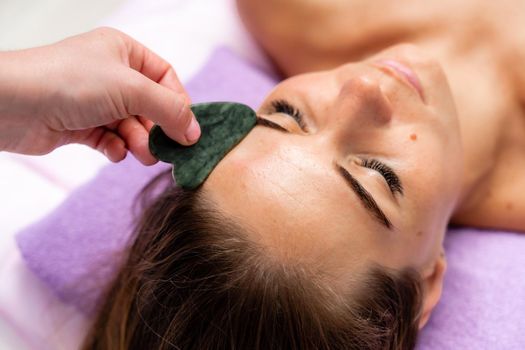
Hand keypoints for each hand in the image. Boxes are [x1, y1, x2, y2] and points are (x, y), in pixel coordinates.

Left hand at [0, 27, 200, 164]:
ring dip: (139, 142)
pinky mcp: (80, 124)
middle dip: (157, 129)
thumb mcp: (132, 89)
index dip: (179, 104)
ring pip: (132, 126)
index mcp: (124, 52)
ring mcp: (94, 100)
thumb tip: (195, 132)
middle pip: (150, 106)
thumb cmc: (70, 82)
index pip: (165, 78)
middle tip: (162, 150)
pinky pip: (110, 139)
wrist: (12, 104)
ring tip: (140, 154)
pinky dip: (116, 148)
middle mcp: (110, 74)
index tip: (187, 131)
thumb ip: (170, 109)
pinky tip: (113, 152)